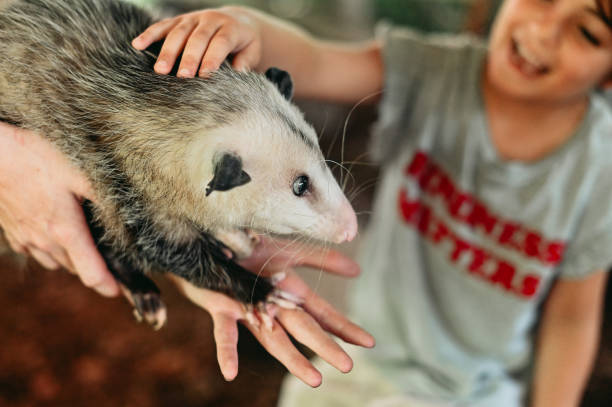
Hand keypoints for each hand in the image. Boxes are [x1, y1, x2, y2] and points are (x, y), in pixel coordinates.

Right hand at [0, 121, 118, 296]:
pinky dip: (50, 248)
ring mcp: (25, 238)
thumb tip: (131, 217)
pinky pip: (35, 250)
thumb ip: (106, 198)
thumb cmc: (37, 158)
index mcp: (66, 232)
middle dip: (94, 269)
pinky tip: (55, 231)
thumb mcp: (81, 173)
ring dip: (72, 259)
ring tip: (86, 244)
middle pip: (76, 269)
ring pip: (55, 261)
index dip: (108, 286)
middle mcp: (45, 242)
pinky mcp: (12, 232)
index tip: (119, 291)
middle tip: (111, 262)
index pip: (91, 274)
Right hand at [132, 7, 260, 77]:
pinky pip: (162, 26)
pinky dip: (149, 35)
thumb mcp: (252, 52)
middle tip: (183, 77)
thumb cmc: (245, 45)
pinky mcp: (179, 20)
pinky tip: (137, 45)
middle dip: (189, 58)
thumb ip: (245, 64)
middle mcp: (210, 19)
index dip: (212, 58)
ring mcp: (193, 18)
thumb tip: (238, 76)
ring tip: (160, 70)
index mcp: (230, 28)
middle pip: (197, 38)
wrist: (238, 22)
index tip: (205, 76)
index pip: (220, 42)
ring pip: (178, 33)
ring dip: (168, 51)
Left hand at [170, 238, 374, 386]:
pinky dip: (228, 352)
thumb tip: (357, 270)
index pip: (322, 313)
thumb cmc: (248, 251)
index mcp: (289, 293)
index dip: (344, 327)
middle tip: (347, 366)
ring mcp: (248, 310)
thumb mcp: (289, 251)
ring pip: (272, 339)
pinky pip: (225, 333)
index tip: (369, 343)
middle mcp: (272, 307)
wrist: (206, 246)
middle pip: (303, 329)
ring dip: (292, 359)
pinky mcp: (221, 308)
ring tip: (313, 379)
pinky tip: (230, 373)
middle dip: (325, 346)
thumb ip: (321, 258)